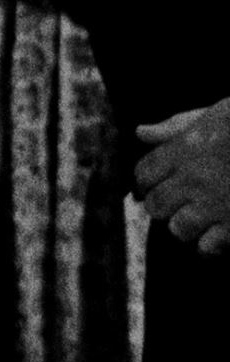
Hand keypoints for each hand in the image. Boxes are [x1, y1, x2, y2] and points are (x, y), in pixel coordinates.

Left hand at [142, 101, 229, 254]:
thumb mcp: (216, 114)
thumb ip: (177, 126)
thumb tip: (141, 133)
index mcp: (185, 150)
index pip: (144, 173)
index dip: (146, 181)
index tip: (155, 184)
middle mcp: (194, 179)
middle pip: (156, 205)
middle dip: (164, 205)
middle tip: (179, 203)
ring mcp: (215, 204)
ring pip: (178, 229)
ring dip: (187, 226)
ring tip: (202, 219)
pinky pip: (208, 247)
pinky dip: (213, 244)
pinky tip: (223, 233)